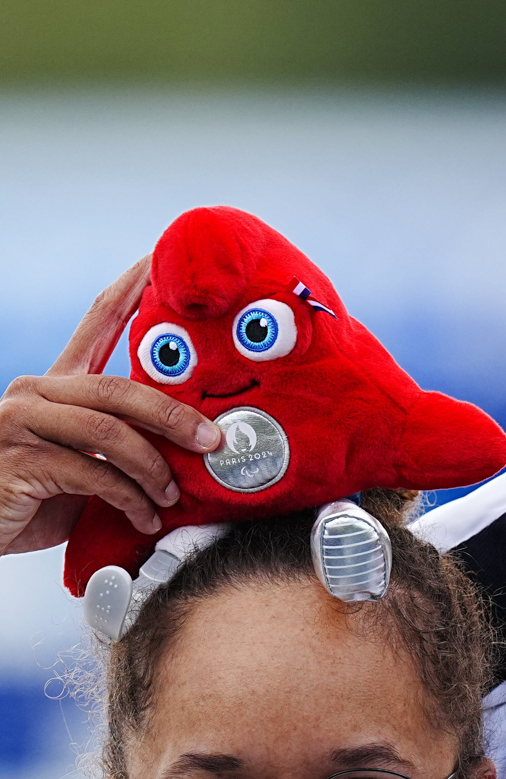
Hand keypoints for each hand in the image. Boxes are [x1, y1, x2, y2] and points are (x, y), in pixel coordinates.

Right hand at [0, 258, 222, 554]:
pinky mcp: (20, 461)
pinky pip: (92, 473)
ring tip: (172, 494)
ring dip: (153, 468)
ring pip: (108, 432)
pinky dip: (130, 498)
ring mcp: (21, 423)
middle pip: (117, 388)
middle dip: (173, 416)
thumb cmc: (37, 497)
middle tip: (212, 440)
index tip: (158, 262)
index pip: (97, 322)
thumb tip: (190, 448)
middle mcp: (36, 392)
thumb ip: (120, 445)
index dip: (129, 290)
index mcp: (56, 384)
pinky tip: (145, 516)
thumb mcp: (83, 461)